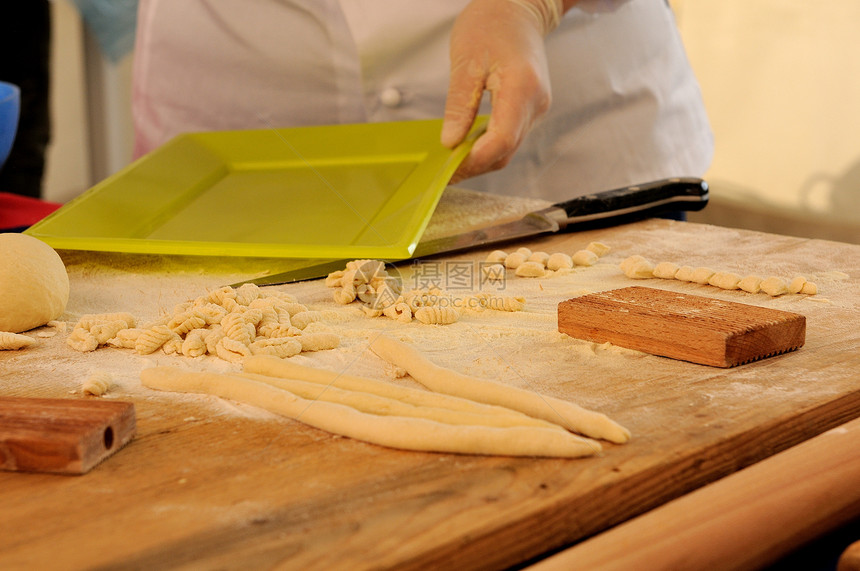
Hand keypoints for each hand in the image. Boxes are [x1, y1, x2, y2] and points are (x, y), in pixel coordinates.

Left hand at [441, 0, 561, 182]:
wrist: (517, 9)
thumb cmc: (490, 25)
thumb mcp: (466, 61)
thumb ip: (459, 105)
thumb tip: (450, 142)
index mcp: (522, 88)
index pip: (501, 140)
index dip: (474, 160)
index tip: (448, 168)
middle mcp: (536, 103)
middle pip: (505, 151)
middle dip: (474, 165)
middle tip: (444, 171)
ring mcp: (537, 108)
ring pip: (508, 148)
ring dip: (480, 159)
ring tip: (451, 160)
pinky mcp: (531, 110)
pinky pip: (510, 137)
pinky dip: (488, 147)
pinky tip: (467, 145)